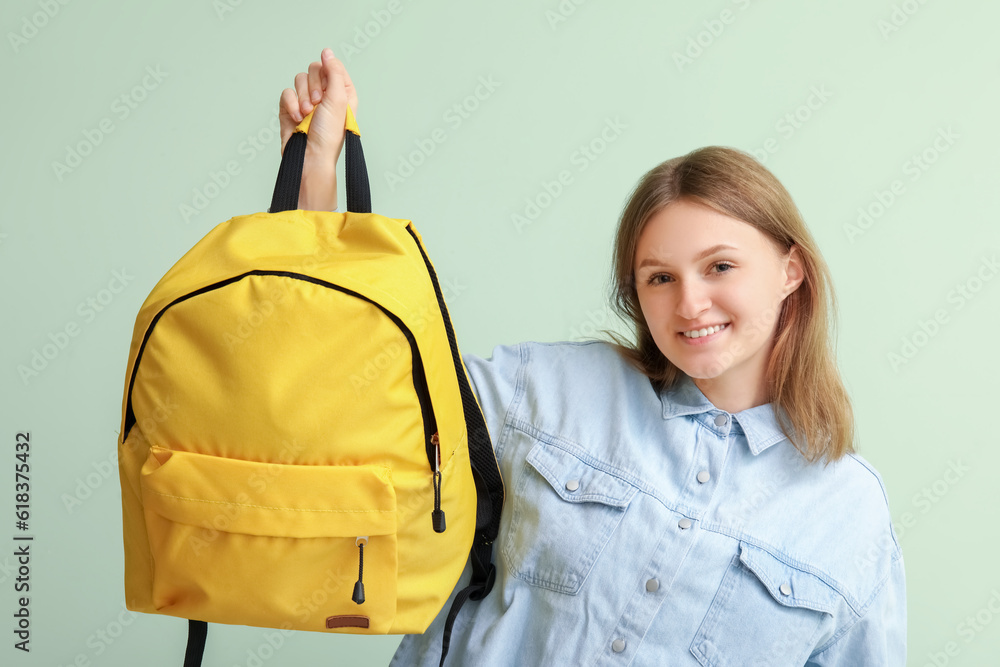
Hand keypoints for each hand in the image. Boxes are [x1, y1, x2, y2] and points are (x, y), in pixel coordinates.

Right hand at [278, 48, 358, 209]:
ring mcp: (306, 101)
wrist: (310, 156)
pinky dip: (291, 105)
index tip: (328, 86)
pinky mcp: (290, 108)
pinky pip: (286, 93)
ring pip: (299, 79)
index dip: (329, 74)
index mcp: (341, 93)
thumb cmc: (329, 135)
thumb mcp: (338, 100)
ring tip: (307, 114)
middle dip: (313, 86)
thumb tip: (327, 51)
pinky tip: (297, 118)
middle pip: (314, 69)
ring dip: (302, 97)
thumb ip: (334, 72)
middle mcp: (324, 95)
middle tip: (318, 104)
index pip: (333, 67)